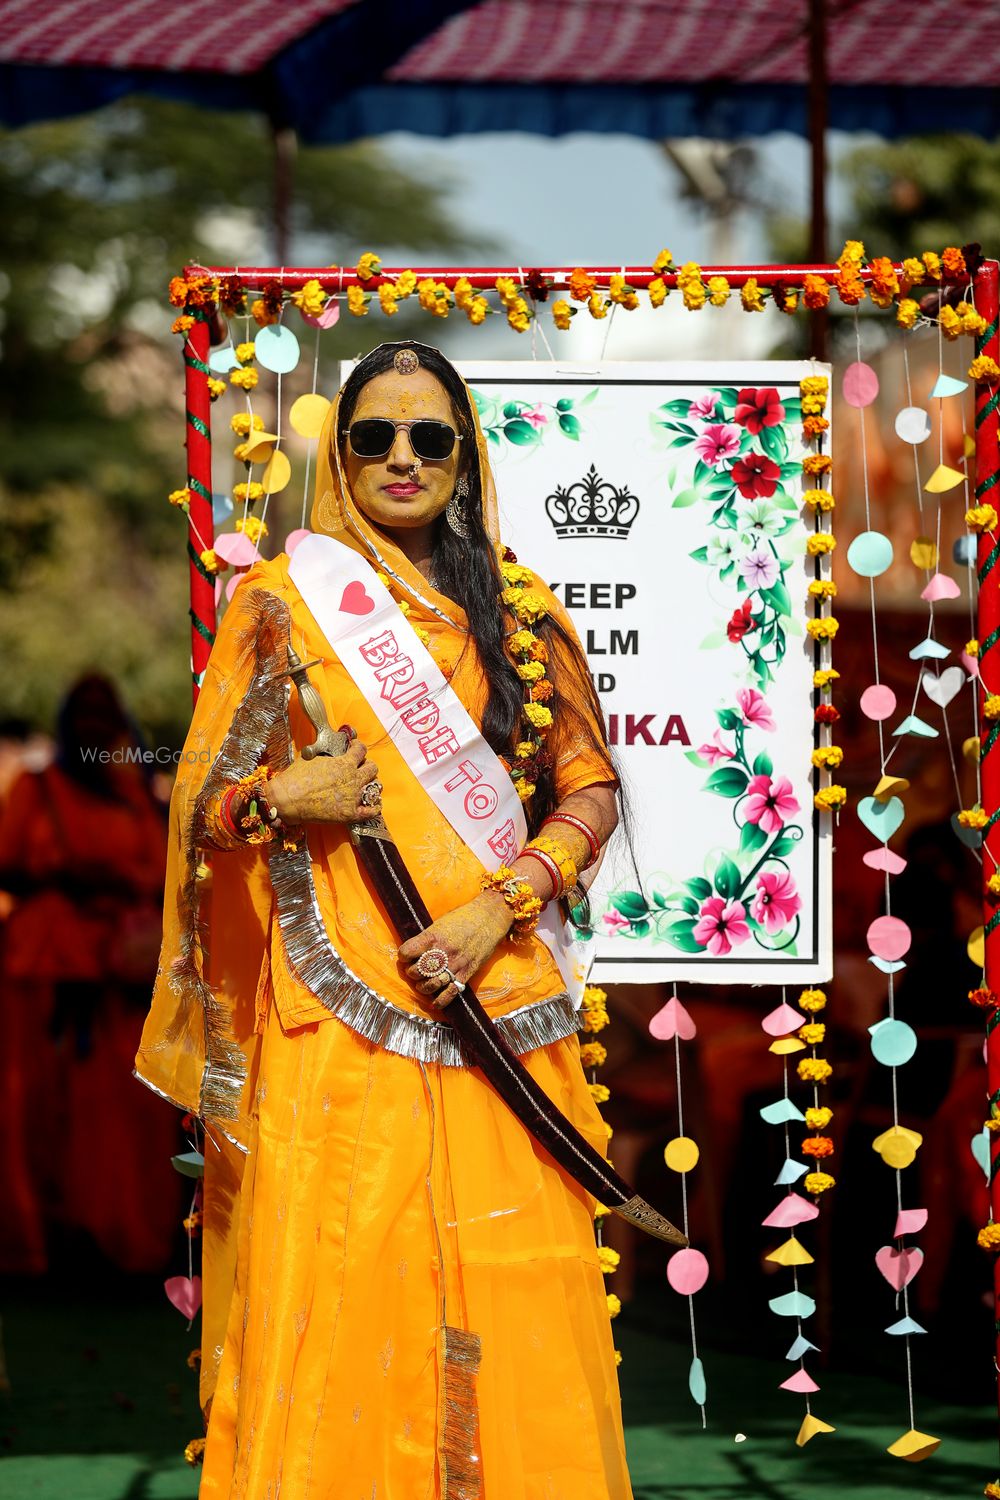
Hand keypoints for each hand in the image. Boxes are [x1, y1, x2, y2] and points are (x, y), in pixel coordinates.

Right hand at [267, 740, 380, 824]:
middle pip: (372, 768)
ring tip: (365, 785)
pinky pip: (371, 811)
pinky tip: (373, 804)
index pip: (361, 750)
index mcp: (344, 763)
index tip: (355, 748)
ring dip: (371, 784)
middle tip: (360, 768)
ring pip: (375, 787)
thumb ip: (328, 756)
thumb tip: (330, 754)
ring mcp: (353, 797)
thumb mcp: (312, 758)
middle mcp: (352, 779)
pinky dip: (375, 807)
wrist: (287, 800)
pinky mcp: (350, 814)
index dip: (358, 747)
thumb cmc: (295, 778)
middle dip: (367, 766)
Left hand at [398, 891, 512, 1006]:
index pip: (407, 952)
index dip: (403, 955)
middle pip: (417, 971)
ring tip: (423, 983)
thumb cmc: (463, 918)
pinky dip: (441, 1001)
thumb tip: (414, 951)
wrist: (489, 917)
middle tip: (415, 970)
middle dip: (412, 973)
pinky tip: (434, 1003)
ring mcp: (455, 964)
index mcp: (432, 937)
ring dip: (423, 987)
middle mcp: (442, 952)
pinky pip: (451, 992)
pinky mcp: (467, 972)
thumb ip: (427, 938)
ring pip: (431, 984)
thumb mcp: (440, 923)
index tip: (406, 956)